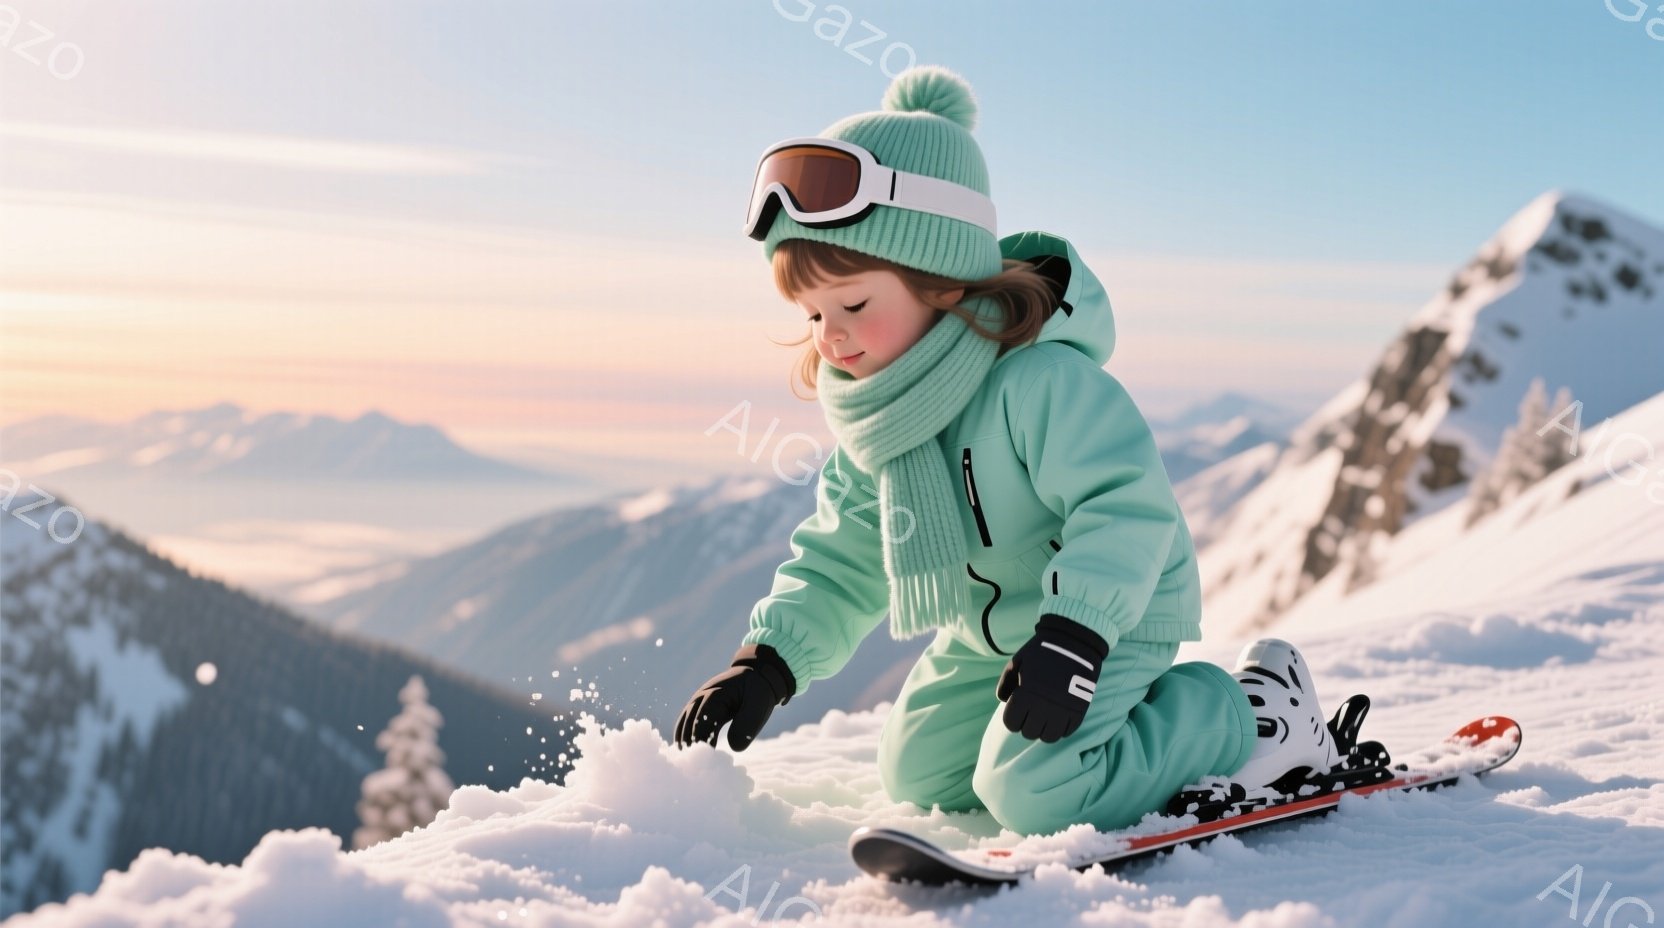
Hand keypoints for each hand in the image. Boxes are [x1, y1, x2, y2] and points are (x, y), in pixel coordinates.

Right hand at [674, 643, 796, 750]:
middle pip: (689, 721)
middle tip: (693, 764)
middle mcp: (702, 695)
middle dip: (690, 743)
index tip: (705, 757)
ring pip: (684, 721)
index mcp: (716, 694)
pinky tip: (685, 751)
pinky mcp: (700, 706)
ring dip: (684, 740)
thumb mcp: (758, 707)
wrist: (756, 676)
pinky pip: (686, 721)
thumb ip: (747, 726)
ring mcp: (698, 699)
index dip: (701, 739)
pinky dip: (683, 735)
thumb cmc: (758, 693)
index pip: (703, 720)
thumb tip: (733, 748)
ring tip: (686, 761)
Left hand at [995, 613, 1109, 742]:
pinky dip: (1059, 729)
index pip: (1011, 724)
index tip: (1016, 712)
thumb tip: (1004, 701)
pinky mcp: (1078, 710)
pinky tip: (1057, 718)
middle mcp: (1043, 706)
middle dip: (1026, 725)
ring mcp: (1062, 710)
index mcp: (1025, 694)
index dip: (1011, 720)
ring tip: (1043, 719)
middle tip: (1029, 715)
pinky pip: (1066, 732)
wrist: (1073, 642)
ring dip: (1043, 731)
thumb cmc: (1040, 651)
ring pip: (1048, 737)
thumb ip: (1005, 684)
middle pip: (1029, 733)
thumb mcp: (1016, 663)